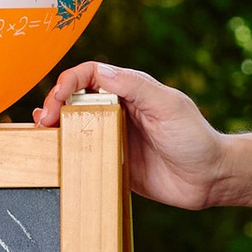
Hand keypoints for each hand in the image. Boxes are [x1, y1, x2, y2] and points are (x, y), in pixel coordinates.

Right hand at [31, 60, 229, 207]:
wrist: (209, 179)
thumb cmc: (195, 138)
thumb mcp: (168, 106)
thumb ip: (136, 87)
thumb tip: (99, 71)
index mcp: (131, 90)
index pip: (90, 75)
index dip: (69, 81)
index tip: (58, 98)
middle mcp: (119, 110)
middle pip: (76, 97)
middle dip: (55, 102)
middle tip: (46, 119)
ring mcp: (114, 135)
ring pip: (75, 124)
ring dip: (55, 124)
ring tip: (42, 131)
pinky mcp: (113, 161)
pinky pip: (84, 152)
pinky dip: (66, 150)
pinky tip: (55, 152)